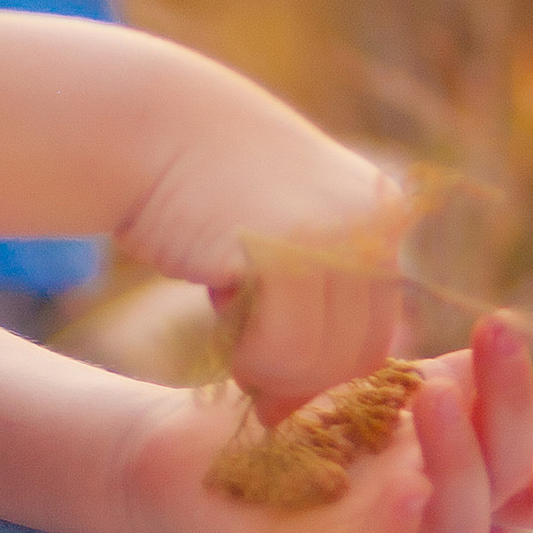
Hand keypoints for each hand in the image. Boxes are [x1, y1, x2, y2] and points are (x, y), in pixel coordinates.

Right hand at [115, 89, 415, 420]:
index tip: (270, 370)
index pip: (374, 332)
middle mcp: (372, 225)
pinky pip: (283, 346)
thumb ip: (314, 290)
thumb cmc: (202, 186)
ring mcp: (333, 236)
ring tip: (227, 330)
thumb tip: (302, 405)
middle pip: (358, 353)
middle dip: (296, 376)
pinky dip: (246, 352)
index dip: (321, 368)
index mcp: (381, 216)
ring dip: (267, 368)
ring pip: (320, 360)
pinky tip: (217, 309)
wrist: (151, 126)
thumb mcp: (284, 227)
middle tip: (242, 363)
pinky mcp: (286, 252)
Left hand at [128, 315, 532, 532]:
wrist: (192, 457)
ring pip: (455, 529)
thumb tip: (507, 344)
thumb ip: (454, 382)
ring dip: (457, 459)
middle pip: (503, 492)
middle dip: (512, 410)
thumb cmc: (301, 426)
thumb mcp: (390, 392)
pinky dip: (396, 524)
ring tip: (434, 393)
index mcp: (452, 491)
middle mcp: (427, 528)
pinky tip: (403, 483)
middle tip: (499, 330)